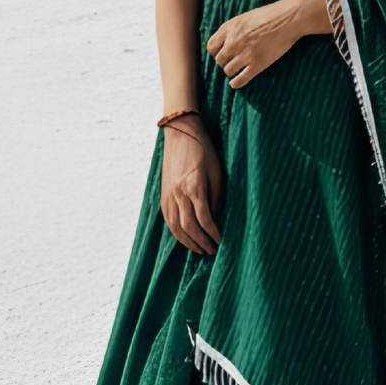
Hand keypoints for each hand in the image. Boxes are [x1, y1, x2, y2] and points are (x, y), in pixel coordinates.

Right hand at [160, 120, 221, 254]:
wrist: (181, 133)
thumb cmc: (204, 151)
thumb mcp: (217, 173)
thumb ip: (215, 197)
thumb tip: (215, 219)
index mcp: (194, 187)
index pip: (204, 218)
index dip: (213, 233)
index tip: (221, 241)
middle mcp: (178, 193)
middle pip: (189, 226)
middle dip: (201, 242)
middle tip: (212, 251)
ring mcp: (168, 194)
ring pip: (175, 226)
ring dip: (187, 241)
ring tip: (199, 250)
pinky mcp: (164, 194)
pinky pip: (168, 219)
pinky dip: (176, 232)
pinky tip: (184, 238)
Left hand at [204, 0, 320, 90]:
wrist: (289, 18)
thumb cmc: (270, 15)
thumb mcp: (246, 17)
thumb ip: (233, 29)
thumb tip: (225, 42)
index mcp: (230, 28)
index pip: (211, 46)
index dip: (216, 52)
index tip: (222, 54)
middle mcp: (234, 41)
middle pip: (219, 60)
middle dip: (224, 62)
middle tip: (232, 62)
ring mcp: (245, 53)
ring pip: (228, 70)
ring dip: (232, 72)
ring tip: (237, 71)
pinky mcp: (257, 64)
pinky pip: (240, 79)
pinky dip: (236, 83)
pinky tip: (236, 83)